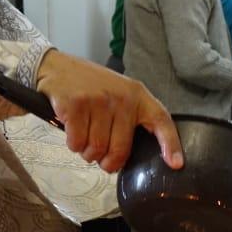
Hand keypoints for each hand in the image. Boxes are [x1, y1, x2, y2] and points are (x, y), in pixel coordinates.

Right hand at [35, 50, 182, 172]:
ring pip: (97, 149)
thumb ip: (128, 119)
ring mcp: (99, 100)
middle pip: (120, 149)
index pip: (161, 120)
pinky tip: (72, 130)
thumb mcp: (117, 94)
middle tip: (100, 157)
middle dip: (108, 162)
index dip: (170, 144)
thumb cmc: (88, 86)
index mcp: (136, 95)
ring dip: (87, 152)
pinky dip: (73, 144)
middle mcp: (121, 97)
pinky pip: (77, 143)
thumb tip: (127, 157)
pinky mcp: (76, 105)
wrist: (56, 67)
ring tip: (84, 137)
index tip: (175, 164)